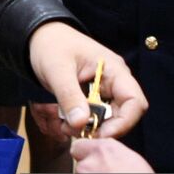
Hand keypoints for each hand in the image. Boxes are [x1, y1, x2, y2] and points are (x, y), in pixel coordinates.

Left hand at [27, 21, 145, 138]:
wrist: (38, 38)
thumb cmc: (51, 45)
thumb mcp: (57, 70)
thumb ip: (69, 96)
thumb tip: (80, 124)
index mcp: (114, 70)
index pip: (135, 102)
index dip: (124, 123)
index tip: (100, 136)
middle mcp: (114, 82)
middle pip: (122, 116)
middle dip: (101, 129)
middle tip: (76, 134)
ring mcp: (103, 91)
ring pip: (105, 120)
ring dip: (86, 128)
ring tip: (63, 126)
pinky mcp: (91, 98)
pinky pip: (91, 118)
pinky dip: (78, 124)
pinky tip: (62, 122)